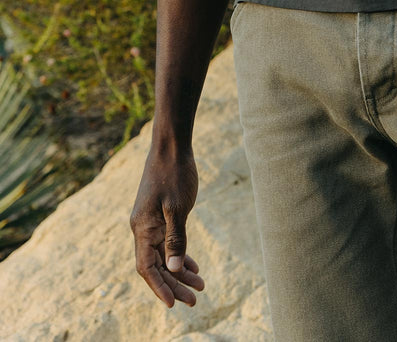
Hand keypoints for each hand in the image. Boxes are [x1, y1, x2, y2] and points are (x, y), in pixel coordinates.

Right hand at [130, 146, 204, 306]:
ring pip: (163, 255)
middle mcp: (143, 228)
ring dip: (180, 271)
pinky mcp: (160, 215)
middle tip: (195, 299)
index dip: (159, 288)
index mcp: (142, 228)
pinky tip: (192, 265)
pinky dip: (179, 255)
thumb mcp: (178, 208)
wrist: (171, 146)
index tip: (174, 304)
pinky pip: (167, 242)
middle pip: (156, 266)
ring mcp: (151, 222)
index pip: (147, 268)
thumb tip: (175, 269)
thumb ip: (176, 239)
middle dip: (174, 284)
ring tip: (200, 285)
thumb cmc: (175, 174)